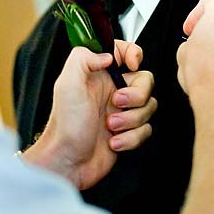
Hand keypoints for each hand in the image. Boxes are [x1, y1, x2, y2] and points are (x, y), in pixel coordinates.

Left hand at [23, 40, 155, 189]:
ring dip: (131, 119)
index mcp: (98, 75)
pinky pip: (145, 130)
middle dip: (136, 95)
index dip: (133, 54)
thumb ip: (83, 58)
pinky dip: (131, 138)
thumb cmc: (64, 126)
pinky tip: (113, 141)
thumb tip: (107, 54)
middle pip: (145, 81)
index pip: (123, 52)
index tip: (131, 65)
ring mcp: (121, 112)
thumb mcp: (67, 84)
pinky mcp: (127, 132)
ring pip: (148, 107)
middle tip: (116, 103)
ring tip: (110, 126)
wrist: (67, 162)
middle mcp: (111, 91)